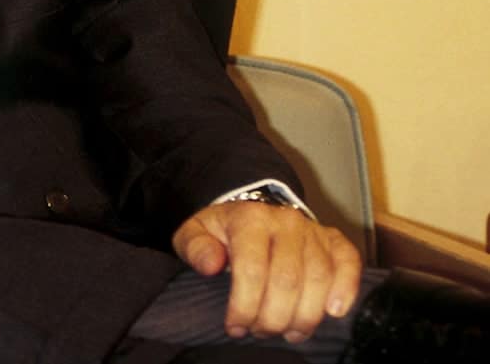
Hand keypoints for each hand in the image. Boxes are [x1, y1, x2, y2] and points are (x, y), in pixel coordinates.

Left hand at [172, 201, 361, 343]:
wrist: (251, 213)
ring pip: (319, 279)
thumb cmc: (222, 232)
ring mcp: (313, 230)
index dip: (245, 306)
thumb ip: (195, 247)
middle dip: (273, 318)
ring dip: (304, 316)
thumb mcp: (195, 233)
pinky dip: (347, 288)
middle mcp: (285, 221)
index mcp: (249, 219)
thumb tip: (211, 265)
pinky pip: (349, 262)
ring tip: (288, 332)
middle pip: (288, 280)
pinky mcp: (334, 240)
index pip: (252, 269)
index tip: (235, 327)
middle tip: (260, 332)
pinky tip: (333, 312)